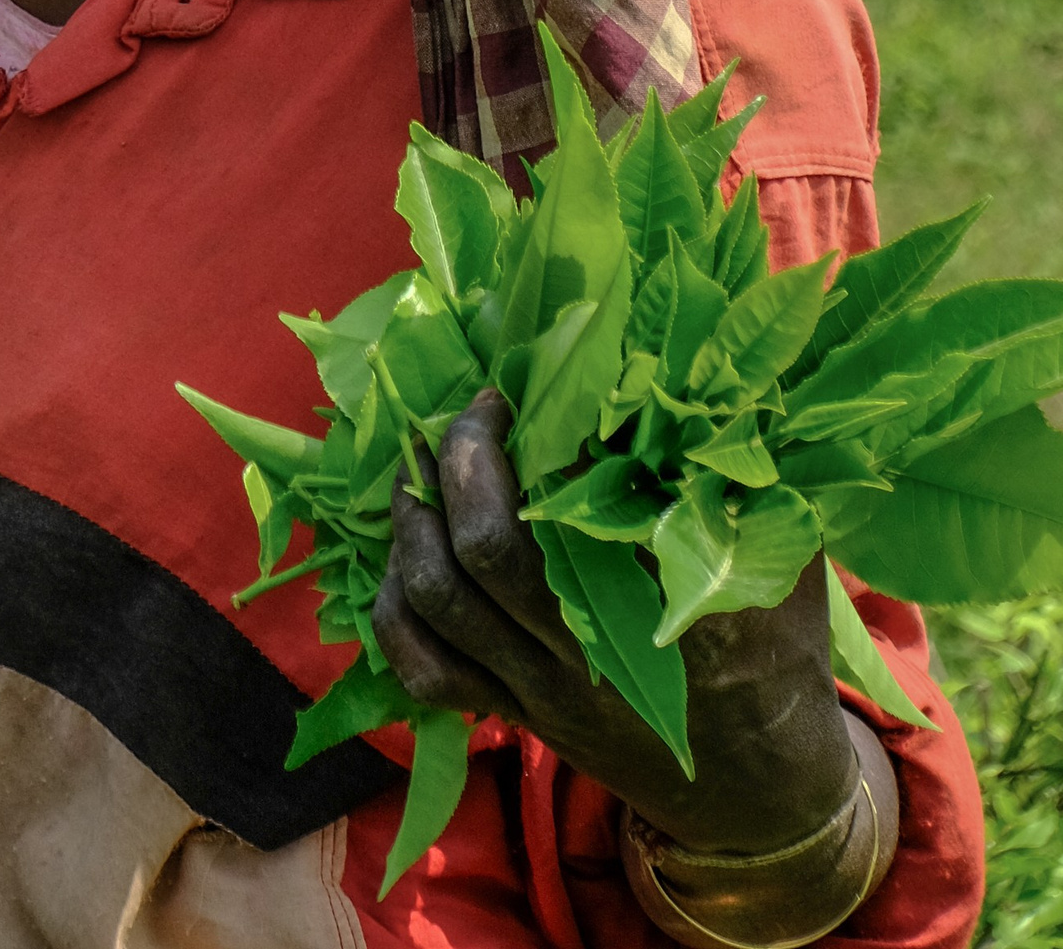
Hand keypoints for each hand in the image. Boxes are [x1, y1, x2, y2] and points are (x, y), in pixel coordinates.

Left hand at [374, 392, 857, 860]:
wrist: (763, 792)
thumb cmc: (777, 649)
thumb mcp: (780, 560)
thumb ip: (735, 482)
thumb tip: (684, 384)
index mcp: (664, 606)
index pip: (578, 512)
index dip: (533, 440)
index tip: (522, 391)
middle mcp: (592, 652)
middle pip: (487, 548)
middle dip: (462, 460)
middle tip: (471, 411)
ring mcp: (546, 690)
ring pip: (441, 602)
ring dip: (414, 520)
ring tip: (420, 463)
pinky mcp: (519, 716)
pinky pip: (426, 672)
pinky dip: (395, 611)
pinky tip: (402, 555)